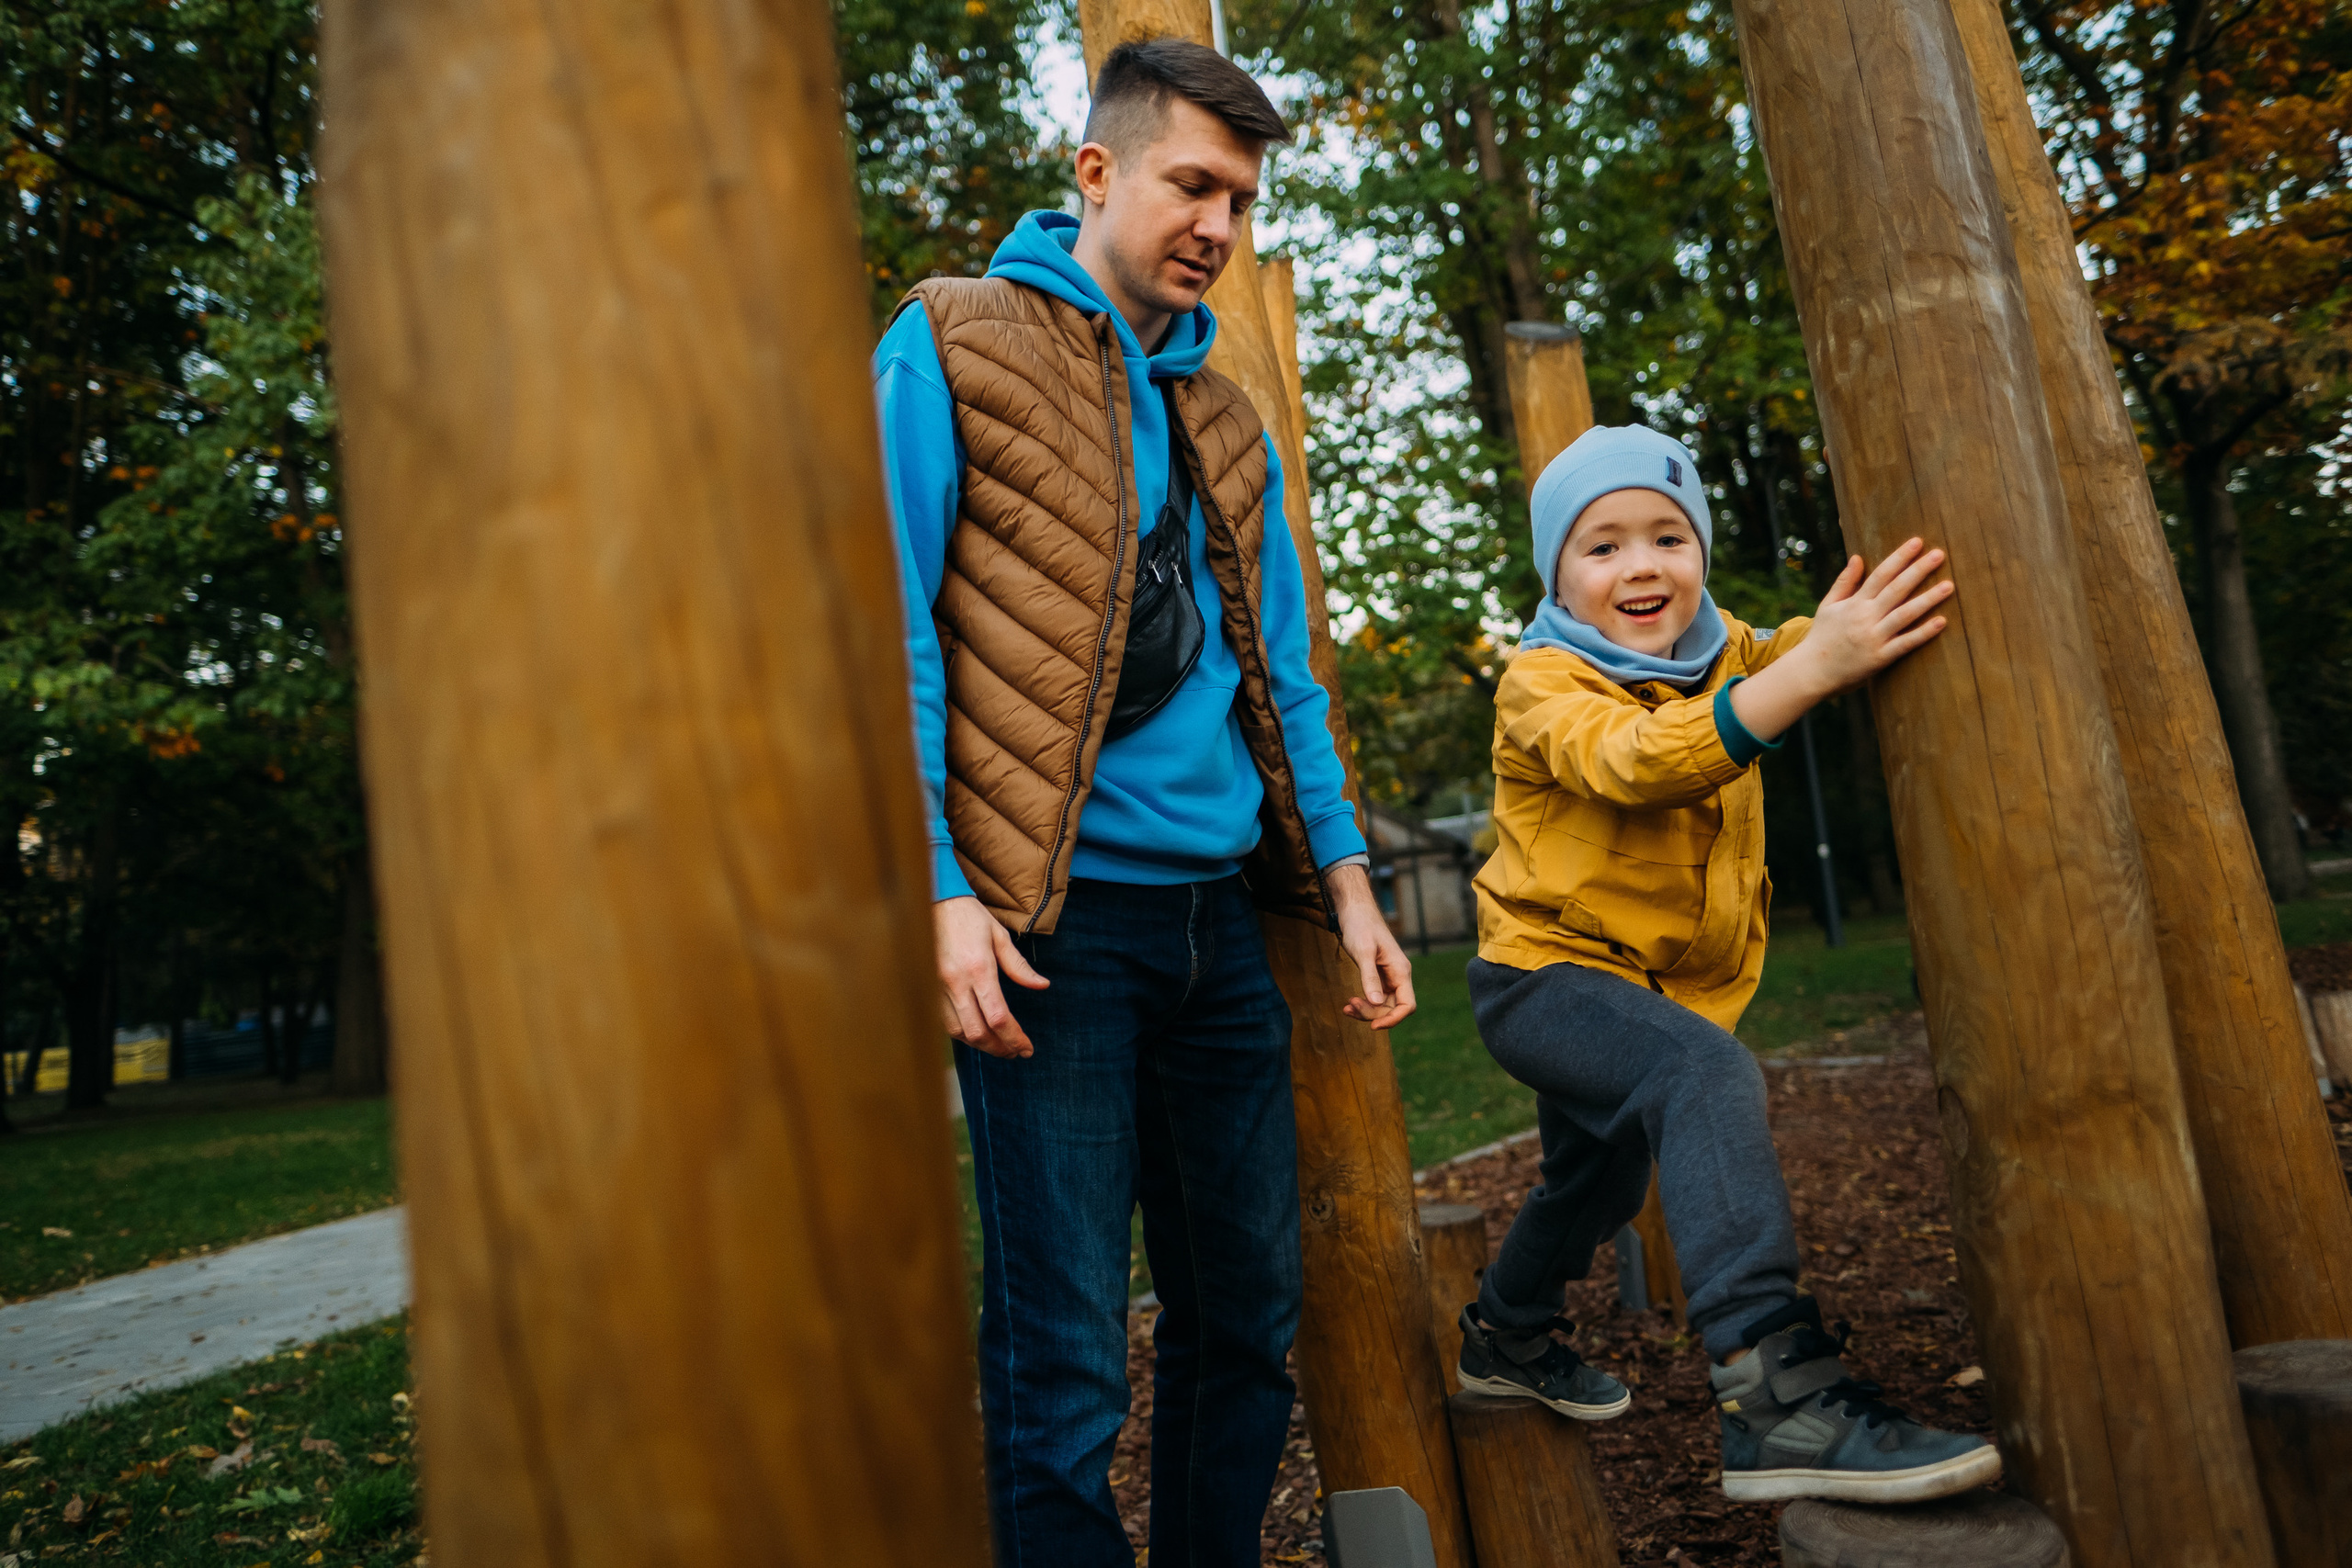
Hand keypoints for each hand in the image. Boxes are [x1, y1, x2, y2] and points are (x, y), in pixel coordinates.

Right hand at [934, 895, 1048, 1059]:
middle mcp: (956, 982)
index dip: (1014, 1038)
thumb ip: (1019, 966)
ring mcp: (937, 987)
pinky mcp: (927, 988)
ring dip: (980, 1044)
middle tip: (1014, 1052)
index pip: (998, 1017)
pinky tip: (975, 1031)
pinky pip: (944, 1021)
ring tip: (998, 1045)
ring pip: (958, 1032)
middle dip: (999, 1048)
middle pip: (978, 1032)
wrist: (932, 900)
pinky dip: (962, 1033)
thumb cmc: (969, 916)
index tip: (1026, 1048)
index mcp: (979, 969)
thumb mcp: (999, 936)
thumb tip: (1042, 986)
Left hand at [1326, 863, 1416, 1029]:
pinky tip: (1349, 1003)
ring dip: (1366, 1010)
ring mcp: (1389, 977)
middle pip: (1392, 1008)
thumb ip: (1369, 977)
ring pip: (1382, 1005)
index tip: (1374, 1026)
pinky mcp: (1378, 975)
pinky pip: (1374, 997)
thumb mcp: (1363, 951)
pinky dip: (1363, 1003)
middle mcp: (1398, 976)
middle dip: (1372, 1013)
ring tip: (1346, 1007)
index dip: (1394, 1019)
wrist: (1354, 910)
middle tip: (1350, 1006)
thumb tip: (1375, 1003)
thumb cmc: (1360, 926)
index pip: (1407, 1005)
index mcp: (1401, 970)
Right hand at [1800, 538, 1953, 691]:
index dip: (1899, 557)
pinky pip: (1905, 643)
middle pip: (1896, 589)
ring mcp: (1874, 638)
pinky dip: (1923, 633)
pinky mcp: (1880, 658)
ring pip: (1905, 614)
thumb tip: (1858, 557)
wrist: (1812, 671)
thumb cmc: (1822, 636)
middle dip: (1918, 570)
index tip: (1917, 542)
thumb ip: (1845, 582)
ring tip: (1949, 585)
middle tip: (1939, 554)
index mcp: (1855, 603)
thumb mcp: (1829, 605)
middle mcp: (1865, 617)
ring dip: (1928, 599)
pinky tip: (1941, 622)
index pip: (1881, 574)